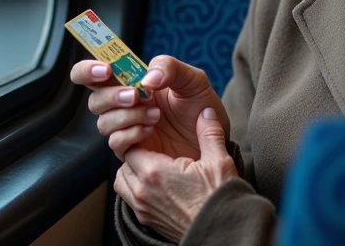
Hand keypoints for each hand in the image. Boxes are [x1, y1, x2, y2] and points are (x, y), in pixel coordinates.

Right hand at [70, 55, 228, 161]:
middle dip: (111, 96)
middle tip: (135, 95)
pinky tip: (151, 130)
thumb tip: (146, 78)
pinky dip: (131, 134)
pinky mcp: (133, 151)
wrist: (214, 139)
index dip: (88, 70)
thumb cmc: (201, 106)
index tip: (106, 70)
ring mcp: (127, 129)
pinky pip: (116, 143)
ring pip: (103, 123)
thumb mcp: (193, 80)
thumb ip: (170, 68)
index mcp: (132, 82)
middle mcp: (124, 106)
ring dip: (126, 117)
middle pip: (94, 101)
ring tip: (155, 115)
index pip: (94, 74)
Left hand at [115, 107, 239, 240]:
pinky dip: (135, 190)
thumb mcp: (218, 161)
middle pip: (124, 164)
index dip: (141, 138)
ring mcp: (143, 209)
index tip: (154, 135)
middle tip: (154, 150)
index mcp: (155, 172)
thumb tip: (206, 112)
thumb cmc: (218, 198)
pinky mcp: (147, 221)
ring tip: (152, 167)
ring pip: (122, 183)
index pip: (131, 146)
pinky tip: (156, 185)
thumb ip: (209, 132)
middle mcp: (142, 192)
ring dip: (131, 173)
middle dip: (135, 155)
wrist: (221, 232)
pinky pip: (129, 200)